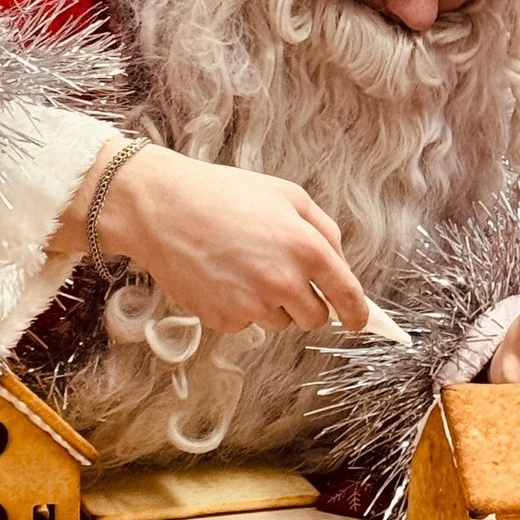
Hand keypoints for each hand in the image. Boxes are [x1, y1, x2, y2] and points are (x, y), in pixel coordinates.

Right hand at [65, 143, 368, 334]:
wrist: (160, 207)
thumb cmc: (224, 194)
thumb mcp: (287, 195)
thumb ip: (324, 230)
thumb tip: (340, 264)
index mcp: (307, 249)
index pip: (347, 296)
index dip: (358, 314)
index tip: (358, 322)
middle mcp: (284, 282)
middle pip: (315, 318)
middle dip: (308, 304)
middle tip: (283, 277)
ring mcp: (252, 305)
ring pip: (280, 323)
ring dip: (272, 304)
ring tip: (243, 266)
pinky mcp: (223, 320)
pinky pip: (246, 324)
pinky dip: (240, 307)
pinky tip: (222, 276)